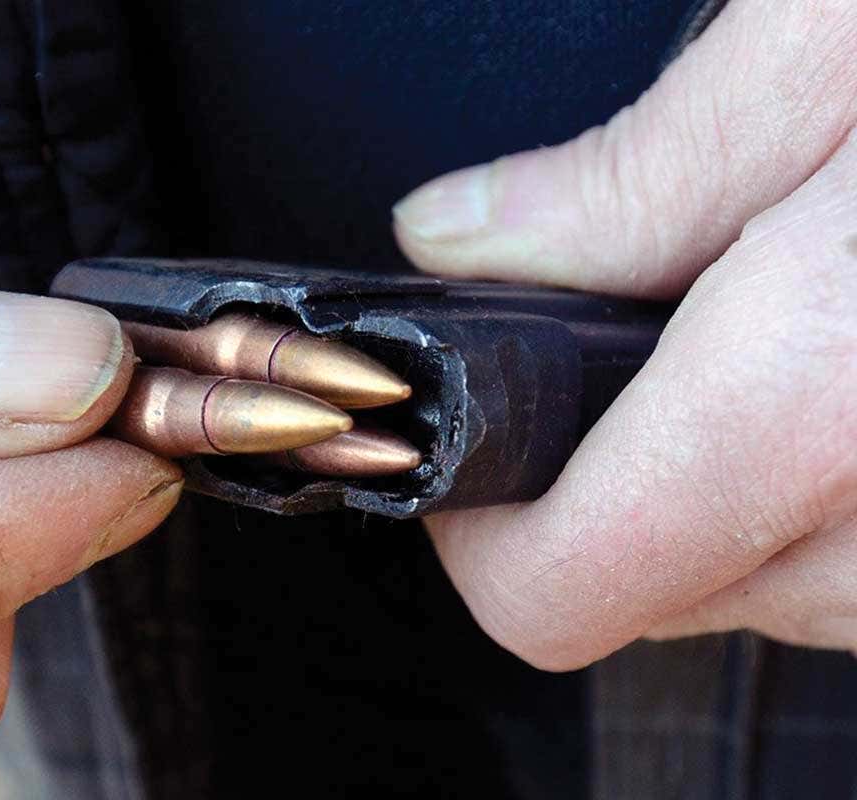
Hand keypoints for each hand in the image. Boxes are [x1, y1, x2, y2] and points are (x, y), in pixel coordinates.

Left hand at [393, 0, 856, 668]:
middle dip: (598, 491)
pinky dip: (817, 491)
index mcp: (817, 391)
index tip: (458, 448)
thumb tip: (463, 237)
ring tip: (744, 344)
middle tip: (611, 364)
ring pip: (763, 586)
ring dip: (717, 488)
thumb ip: (636, 172)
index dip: (470, 531)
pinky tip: (829, 374)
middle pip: (652, 594)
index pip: (556, 588)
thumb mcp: (832, 45)